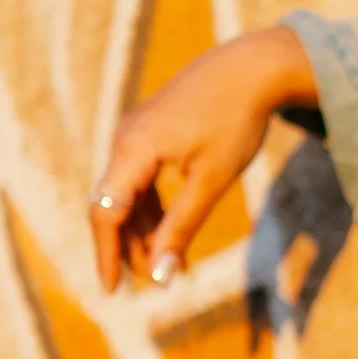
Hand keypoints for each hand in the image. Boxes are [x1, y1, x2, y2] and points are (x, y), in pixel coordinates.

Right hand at [89, 25, 316, 293]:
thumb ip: (182, 227)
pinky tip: (171, 230)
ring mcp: (134, 132)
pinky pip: (139, 177)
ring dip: (144, 229)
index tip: (112, 292)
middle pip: (112, 206)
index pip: (106, 213)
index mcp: (133, 150)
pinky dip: (152, 206)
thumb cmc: (234, 122)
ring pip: (126, 194)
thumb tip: (160, 274)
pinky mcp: (149, 130)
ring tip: (173, 262)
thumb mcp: (210, 182)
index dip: (107, 255)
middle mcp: (124, 139)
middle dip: (130, 247)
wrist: (251, 67)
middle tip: (157, 280)